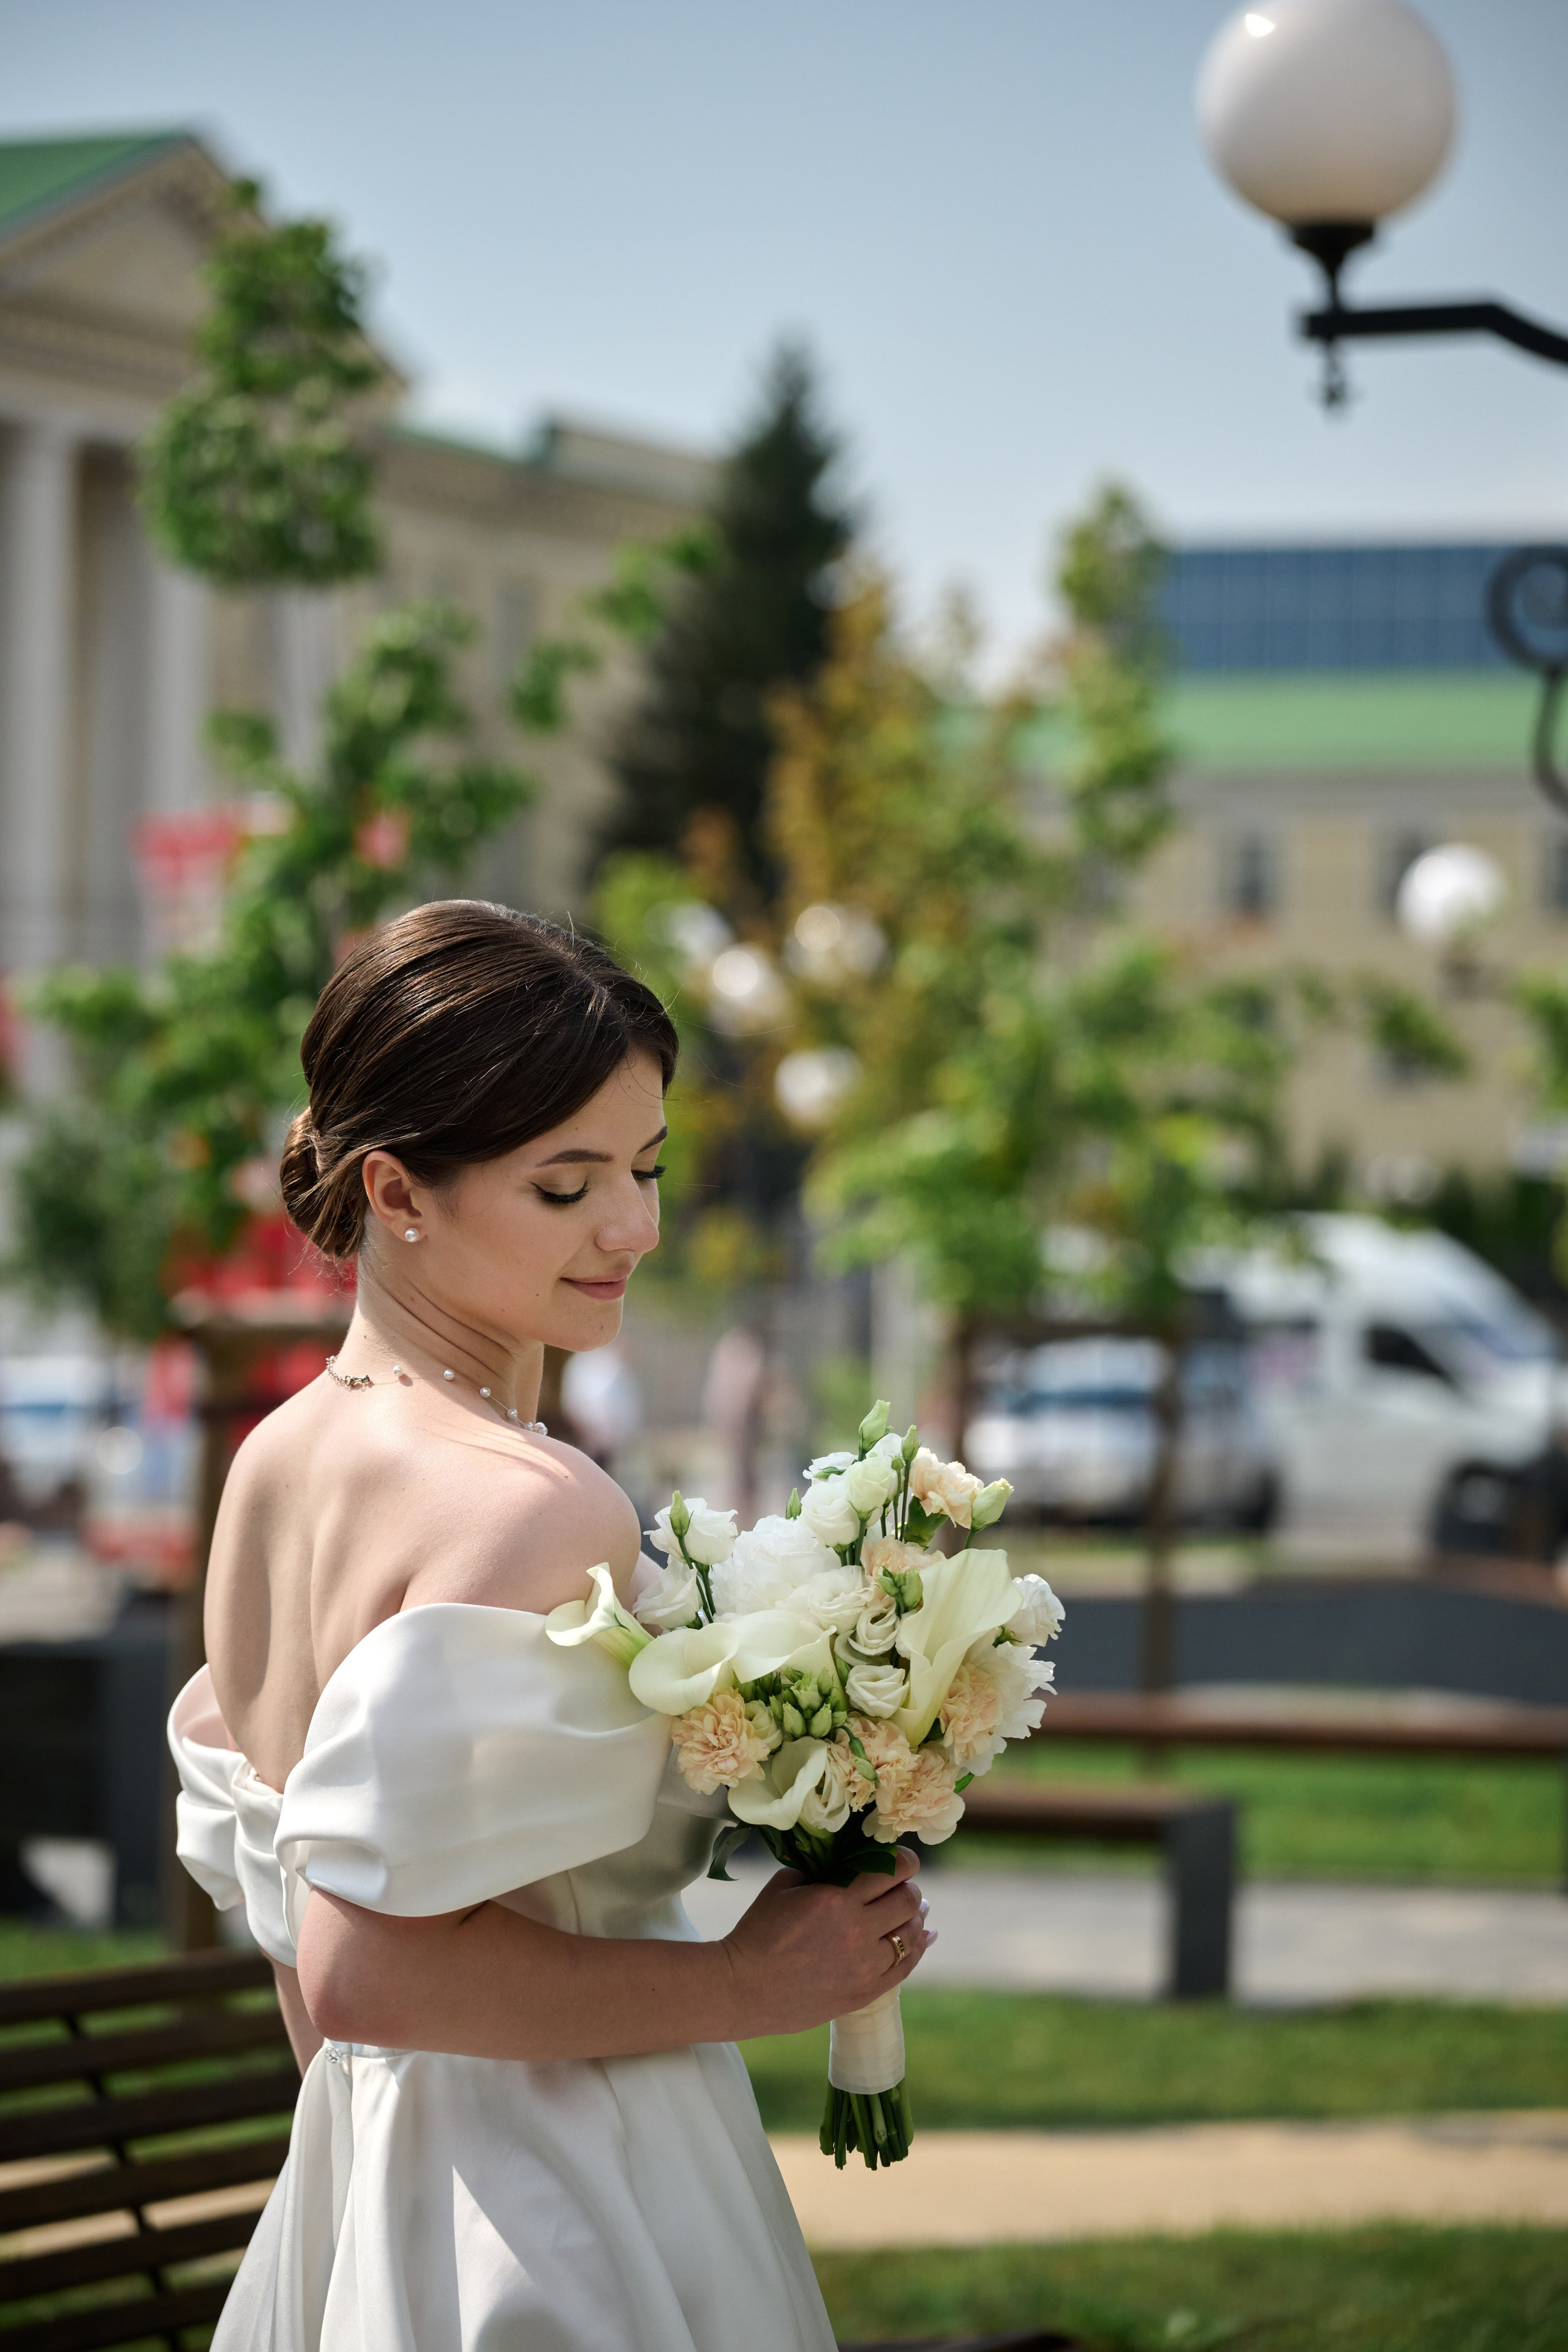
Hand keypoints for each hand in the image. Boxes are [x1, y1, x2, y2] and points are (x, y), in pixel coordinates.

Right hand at [720, 1848, 933, 2038]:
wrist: (743, 1988)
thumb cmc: (758, 1932)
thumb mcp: (784, 1886)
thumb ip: (822, 1871)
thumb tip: (849, 1863)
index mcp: (836, 1899)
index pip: (892, 1870)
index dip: (903, 1860)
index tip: (900, 1858)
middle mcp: (857, 1932)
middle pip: (909, 1900)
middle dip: (908, 1887)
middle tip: (900, 1884)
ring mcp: (864, 1966)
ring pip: (912, 1934)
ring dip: (914, 1916)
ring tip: (912, 1908)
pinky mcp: (865, 1993)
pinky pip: (905, 1967)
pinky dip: (918, 1948)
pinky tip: (924, 1936)